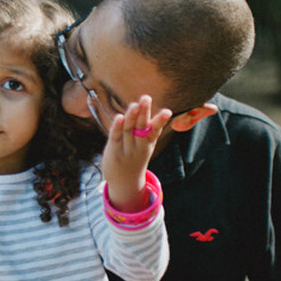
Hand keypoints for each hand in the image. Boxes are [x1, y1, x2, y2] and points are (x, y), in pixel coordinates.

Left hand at [101, 95, 170, 210]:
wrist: (124, 182)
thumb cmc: (135, 158)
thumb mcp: (145, 146)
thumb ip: (147, 129)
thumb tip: (148, 109)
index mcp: (148, 143)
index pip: (155, 130)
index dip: (160, 121)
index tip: (168, 112)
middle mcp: (138, 146)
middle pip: (141, 127)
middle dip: (144, 113)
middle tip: (146, 98)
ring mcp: (126, 149)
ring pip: (129, 130)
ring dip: (131, 117)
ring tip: (134, 104)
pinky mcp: (113, 150)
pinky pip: (115, 137)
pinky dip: (117, 127)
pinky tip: (119, 117)